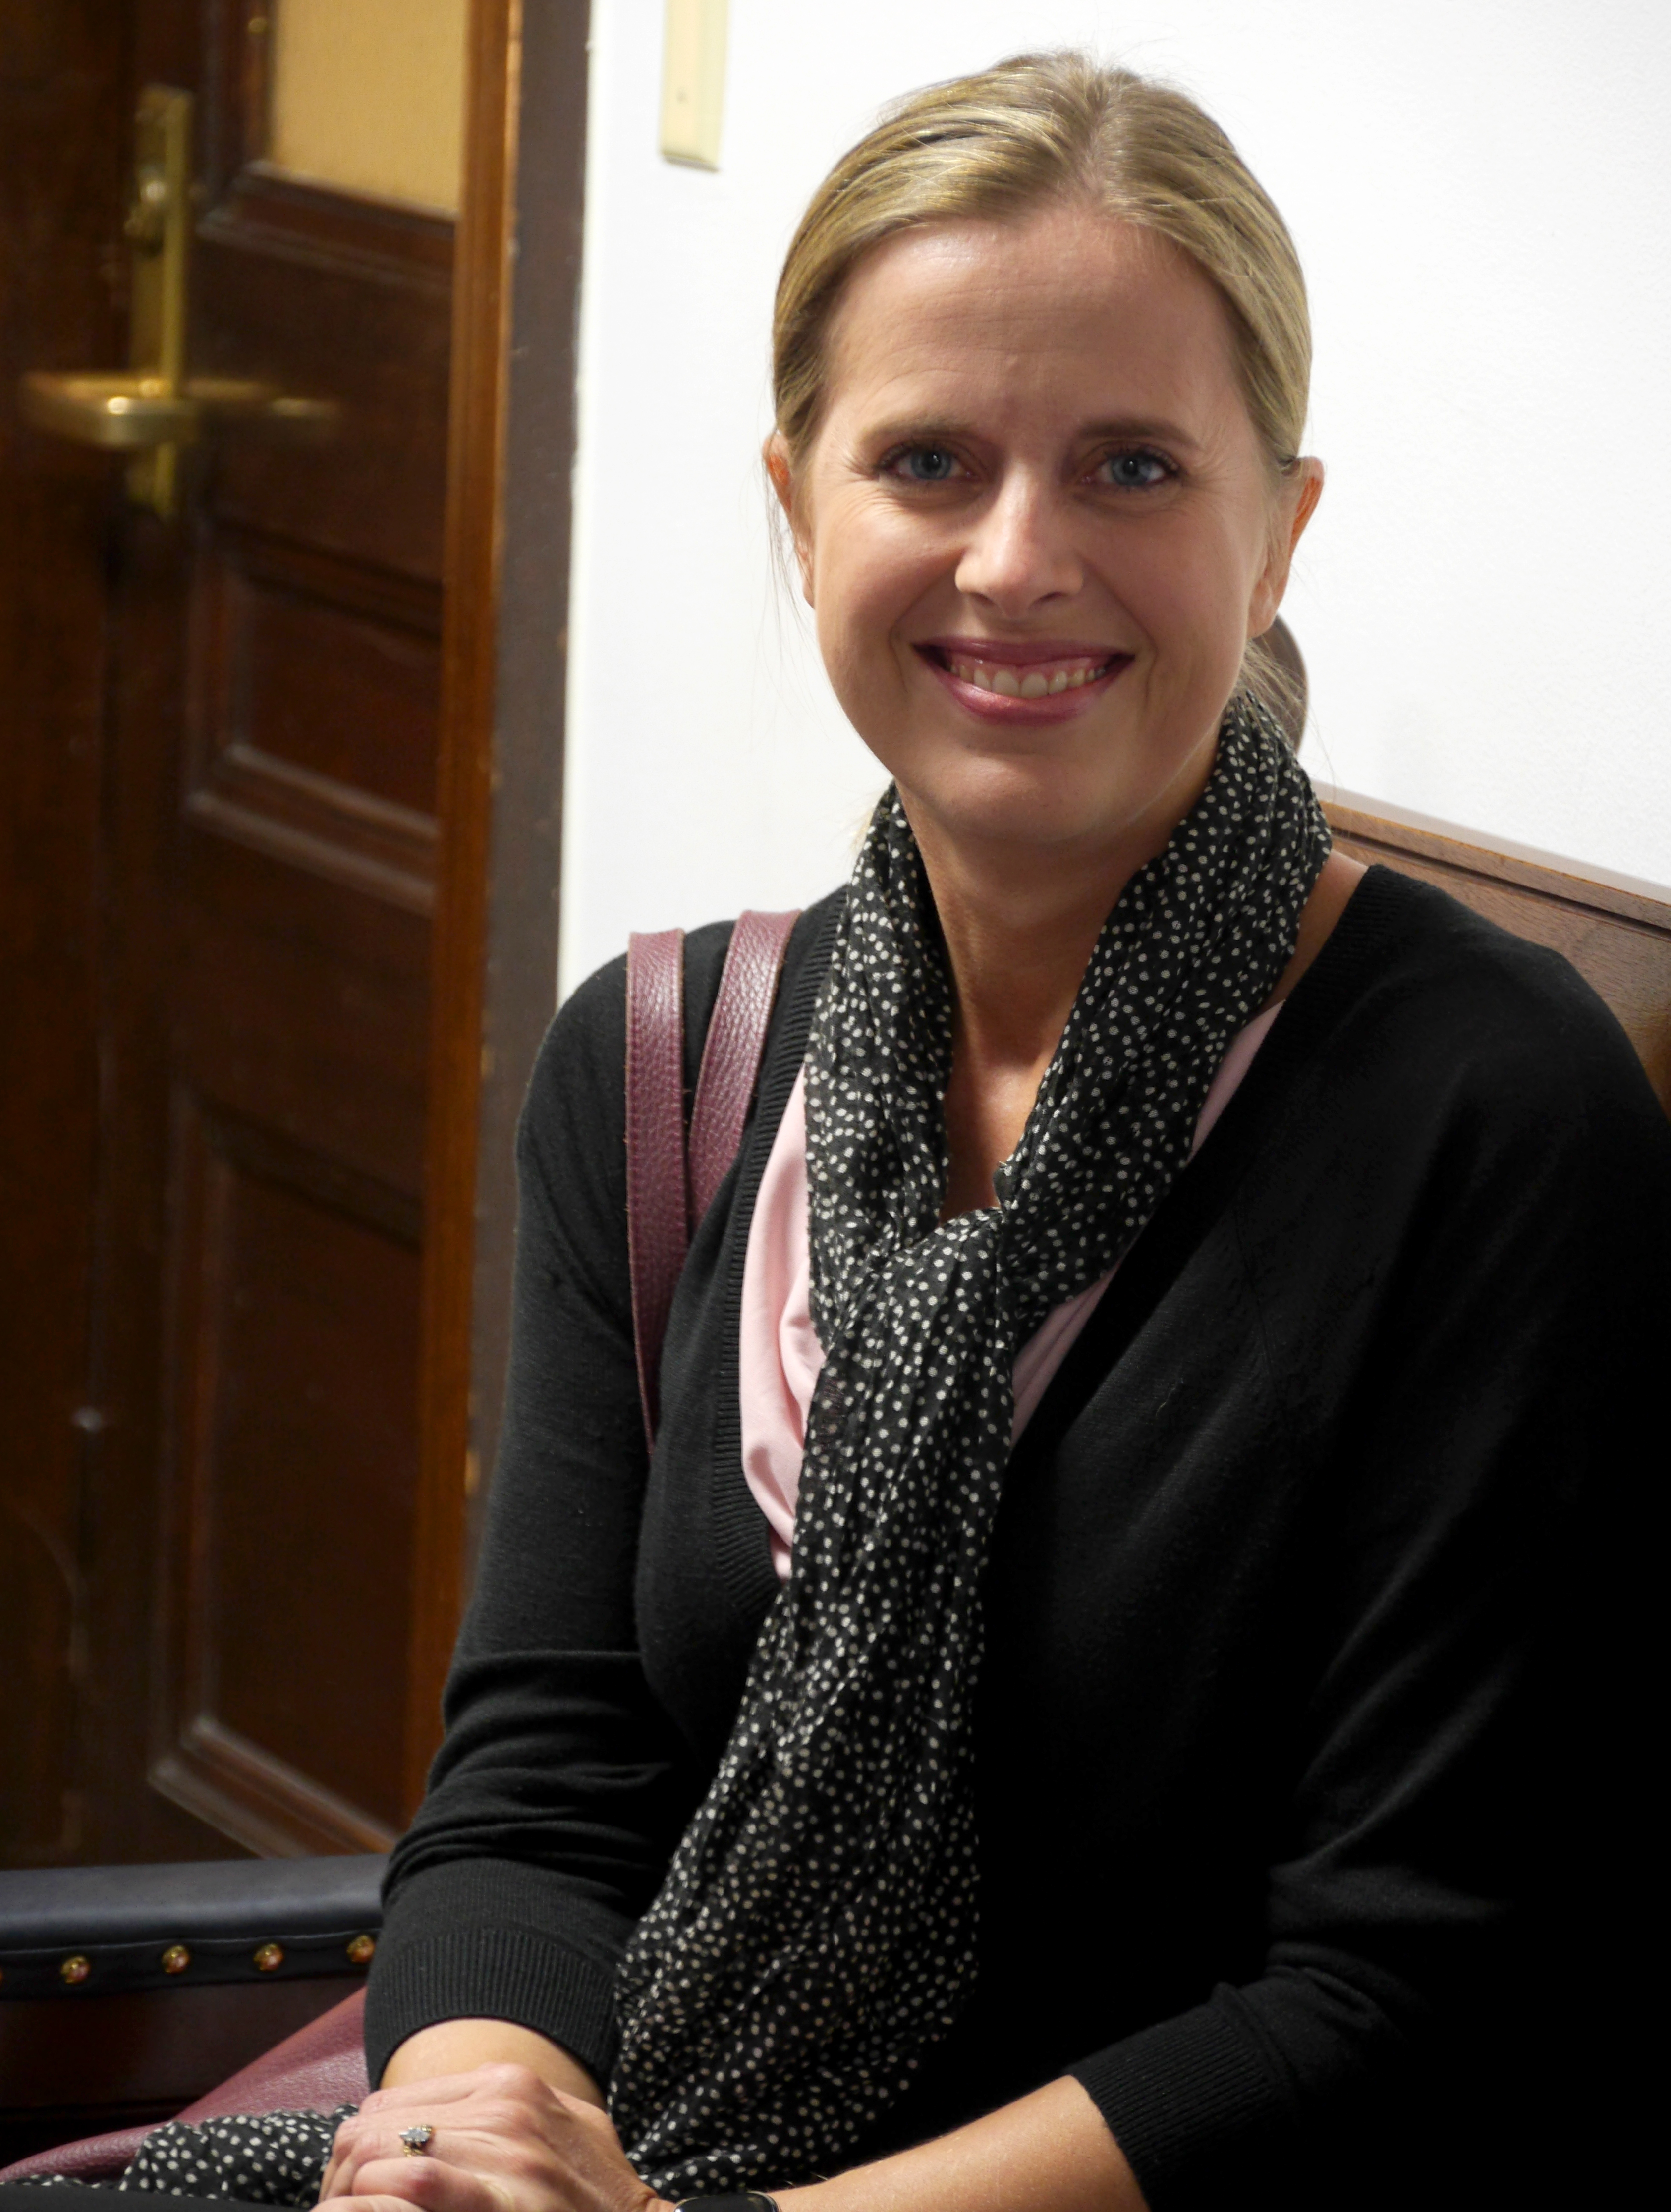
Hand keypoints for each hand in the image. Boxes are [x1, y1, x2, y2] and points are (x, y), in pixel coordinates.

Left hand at [318, 2063, 668, 2211]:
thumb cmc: (600, 2196)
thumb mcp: (562, 2128)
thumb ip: (502, 2115)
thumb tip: (431, 2121)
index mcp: (510, 2083)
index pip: (390, 2104)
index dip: (358, 2154)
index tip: (350, 2195)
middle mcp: (503, 2106)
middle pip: (373, 2128)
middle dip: (340, 2179)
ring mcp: (505, 2152)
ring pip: (378, 2154)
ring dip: (346, 2196)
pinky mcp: (506, 2198)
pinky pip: (415, 2183)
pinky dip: (371, 2203)